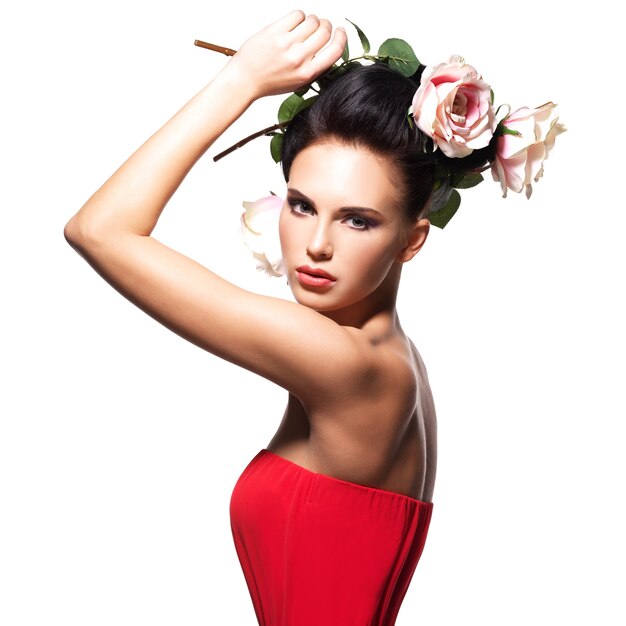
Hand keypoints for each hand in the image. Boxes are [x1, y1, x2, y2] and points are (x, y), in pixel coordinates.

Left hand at [223, 10, 347, 99]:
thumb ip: (314, 68)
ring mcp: (287, 44)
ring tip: (305, 26)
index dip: (341, 38)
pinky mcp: (275, 32)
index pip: (335, 51)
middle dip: (325, 26)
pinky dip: (299, 16)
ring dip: (312, 20)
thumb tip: (329, 48)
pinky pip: (297, 15)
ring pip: (312, 20)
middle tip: (320, 27)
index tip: (341, 32)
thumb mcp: (298, 83)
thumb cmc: (270, 82)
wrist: (246, 80)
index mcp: (307, 73)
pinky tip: (293, 23)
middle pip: (325, 31)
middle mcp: (299, 58)